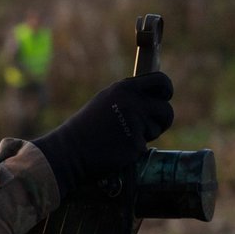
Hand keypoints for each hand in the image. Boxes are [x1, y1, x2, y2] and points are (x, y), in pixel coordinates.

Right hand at [32, 72, 173, 195]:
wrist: (68, 152)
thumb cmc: (86, 129)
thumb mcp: (106, 102)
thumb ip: (129, 97)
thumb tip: (154, 97)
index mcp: (124, 88)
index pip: (160, 81)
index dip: (166, 90)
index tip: (164, 98)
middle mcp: (132, 102)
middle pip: (165, 108)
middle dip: (162, 119)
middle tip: (151, 127)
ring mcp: (134, 123)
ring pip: (158, 128)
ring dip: (148, 135)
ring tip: (124, 138)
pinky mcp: (135, 143)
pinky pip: (145, 146)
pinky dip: (134, 149)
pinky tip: (117, 149)